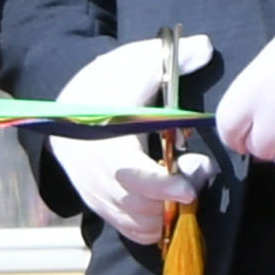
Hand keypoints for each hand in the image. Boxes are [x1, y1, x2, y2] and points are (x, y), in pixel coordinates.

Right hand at [48, 33, 217, 247]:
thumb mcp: (138, 61)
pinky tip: (168, 211)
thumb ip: (173, 58)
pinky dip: (148, 226)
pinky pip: (121, 224)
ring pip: (128, 217)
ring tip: (187, 186)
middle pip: (130, 200)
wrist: (69, 99)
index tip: (191, 186)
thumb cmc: (110, 79)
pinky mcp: (93, 198)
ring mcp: (89, 185)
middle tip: (199, 174)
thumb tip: (205, 48)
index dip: (159, 184)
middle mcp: (89, 166)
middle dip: (170, 196)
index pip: (125, 170)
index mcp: (100, 133)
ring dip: (163, 212)